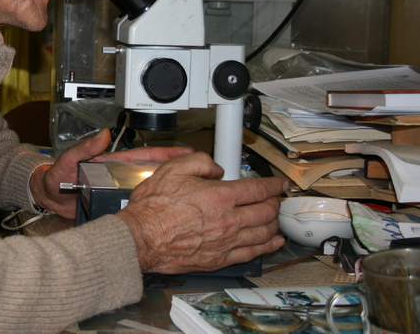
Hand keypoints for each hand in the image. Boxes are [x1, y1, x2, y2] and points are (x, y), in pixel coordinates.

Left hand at [29, 129, 194, 218]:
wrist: (47, 200)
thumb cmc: (55, 178)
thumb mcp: (67, 161)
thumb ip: (82, 149)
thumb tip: (100, 135)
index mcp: (114, 163)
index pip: (146, 156)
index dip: (168, 155)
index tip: (188, 154)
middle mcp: (121, 176)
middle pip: (156, 174)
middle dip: (181, 173)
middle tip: (205, 175)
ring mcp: (120, 192)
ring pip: (152, 191)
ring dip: (173, 191)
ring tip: (196, 194)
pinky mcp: (116, 208)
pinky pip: (141, 208)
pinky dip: (157, 210)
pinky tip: (171, 215)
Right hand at [115, 152, 286, 273]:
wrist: (141, 239)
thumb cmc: (153, 208)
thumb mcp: (173, 169)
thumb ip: (200, 161)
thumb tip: (215, 167)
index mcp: (219, 196)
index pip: (258, 190)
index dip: (273, 185)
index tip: (279, 184)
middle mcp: (228, 220)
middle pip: (266, 212)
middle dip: (275, 203)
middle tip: (275, 199)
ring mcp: (226, 242)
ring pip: (263, 233)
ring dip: (273, 224)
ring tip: (274, 218)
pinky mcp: (219, 259)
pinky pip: (252, 254)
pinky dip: (267, 247)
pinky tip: (272, 243)